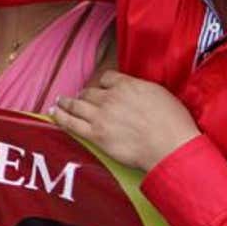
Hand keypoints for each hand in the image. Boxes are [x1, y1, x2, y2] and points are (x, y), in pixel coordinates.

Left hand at [50, 70, 199, 171]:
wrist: (170, 146)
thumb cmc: (173, 123)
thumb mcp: (160, 94)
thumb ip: (141, 90)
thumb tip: (135, 92)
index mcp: (127, 85)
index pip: (107, 78)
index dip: (103, 84)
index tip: (103, 89)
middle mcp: (111, 98)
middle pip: (89, 92)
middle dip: (84, 95)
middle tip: (79, 98)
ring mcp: (101, 116)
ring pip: (76, 104)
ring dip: (65, 102)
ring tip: (59, 102)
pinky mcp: (96, 135)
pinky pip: (71, 123)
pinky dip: (60, 117)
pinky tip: (53, 112)